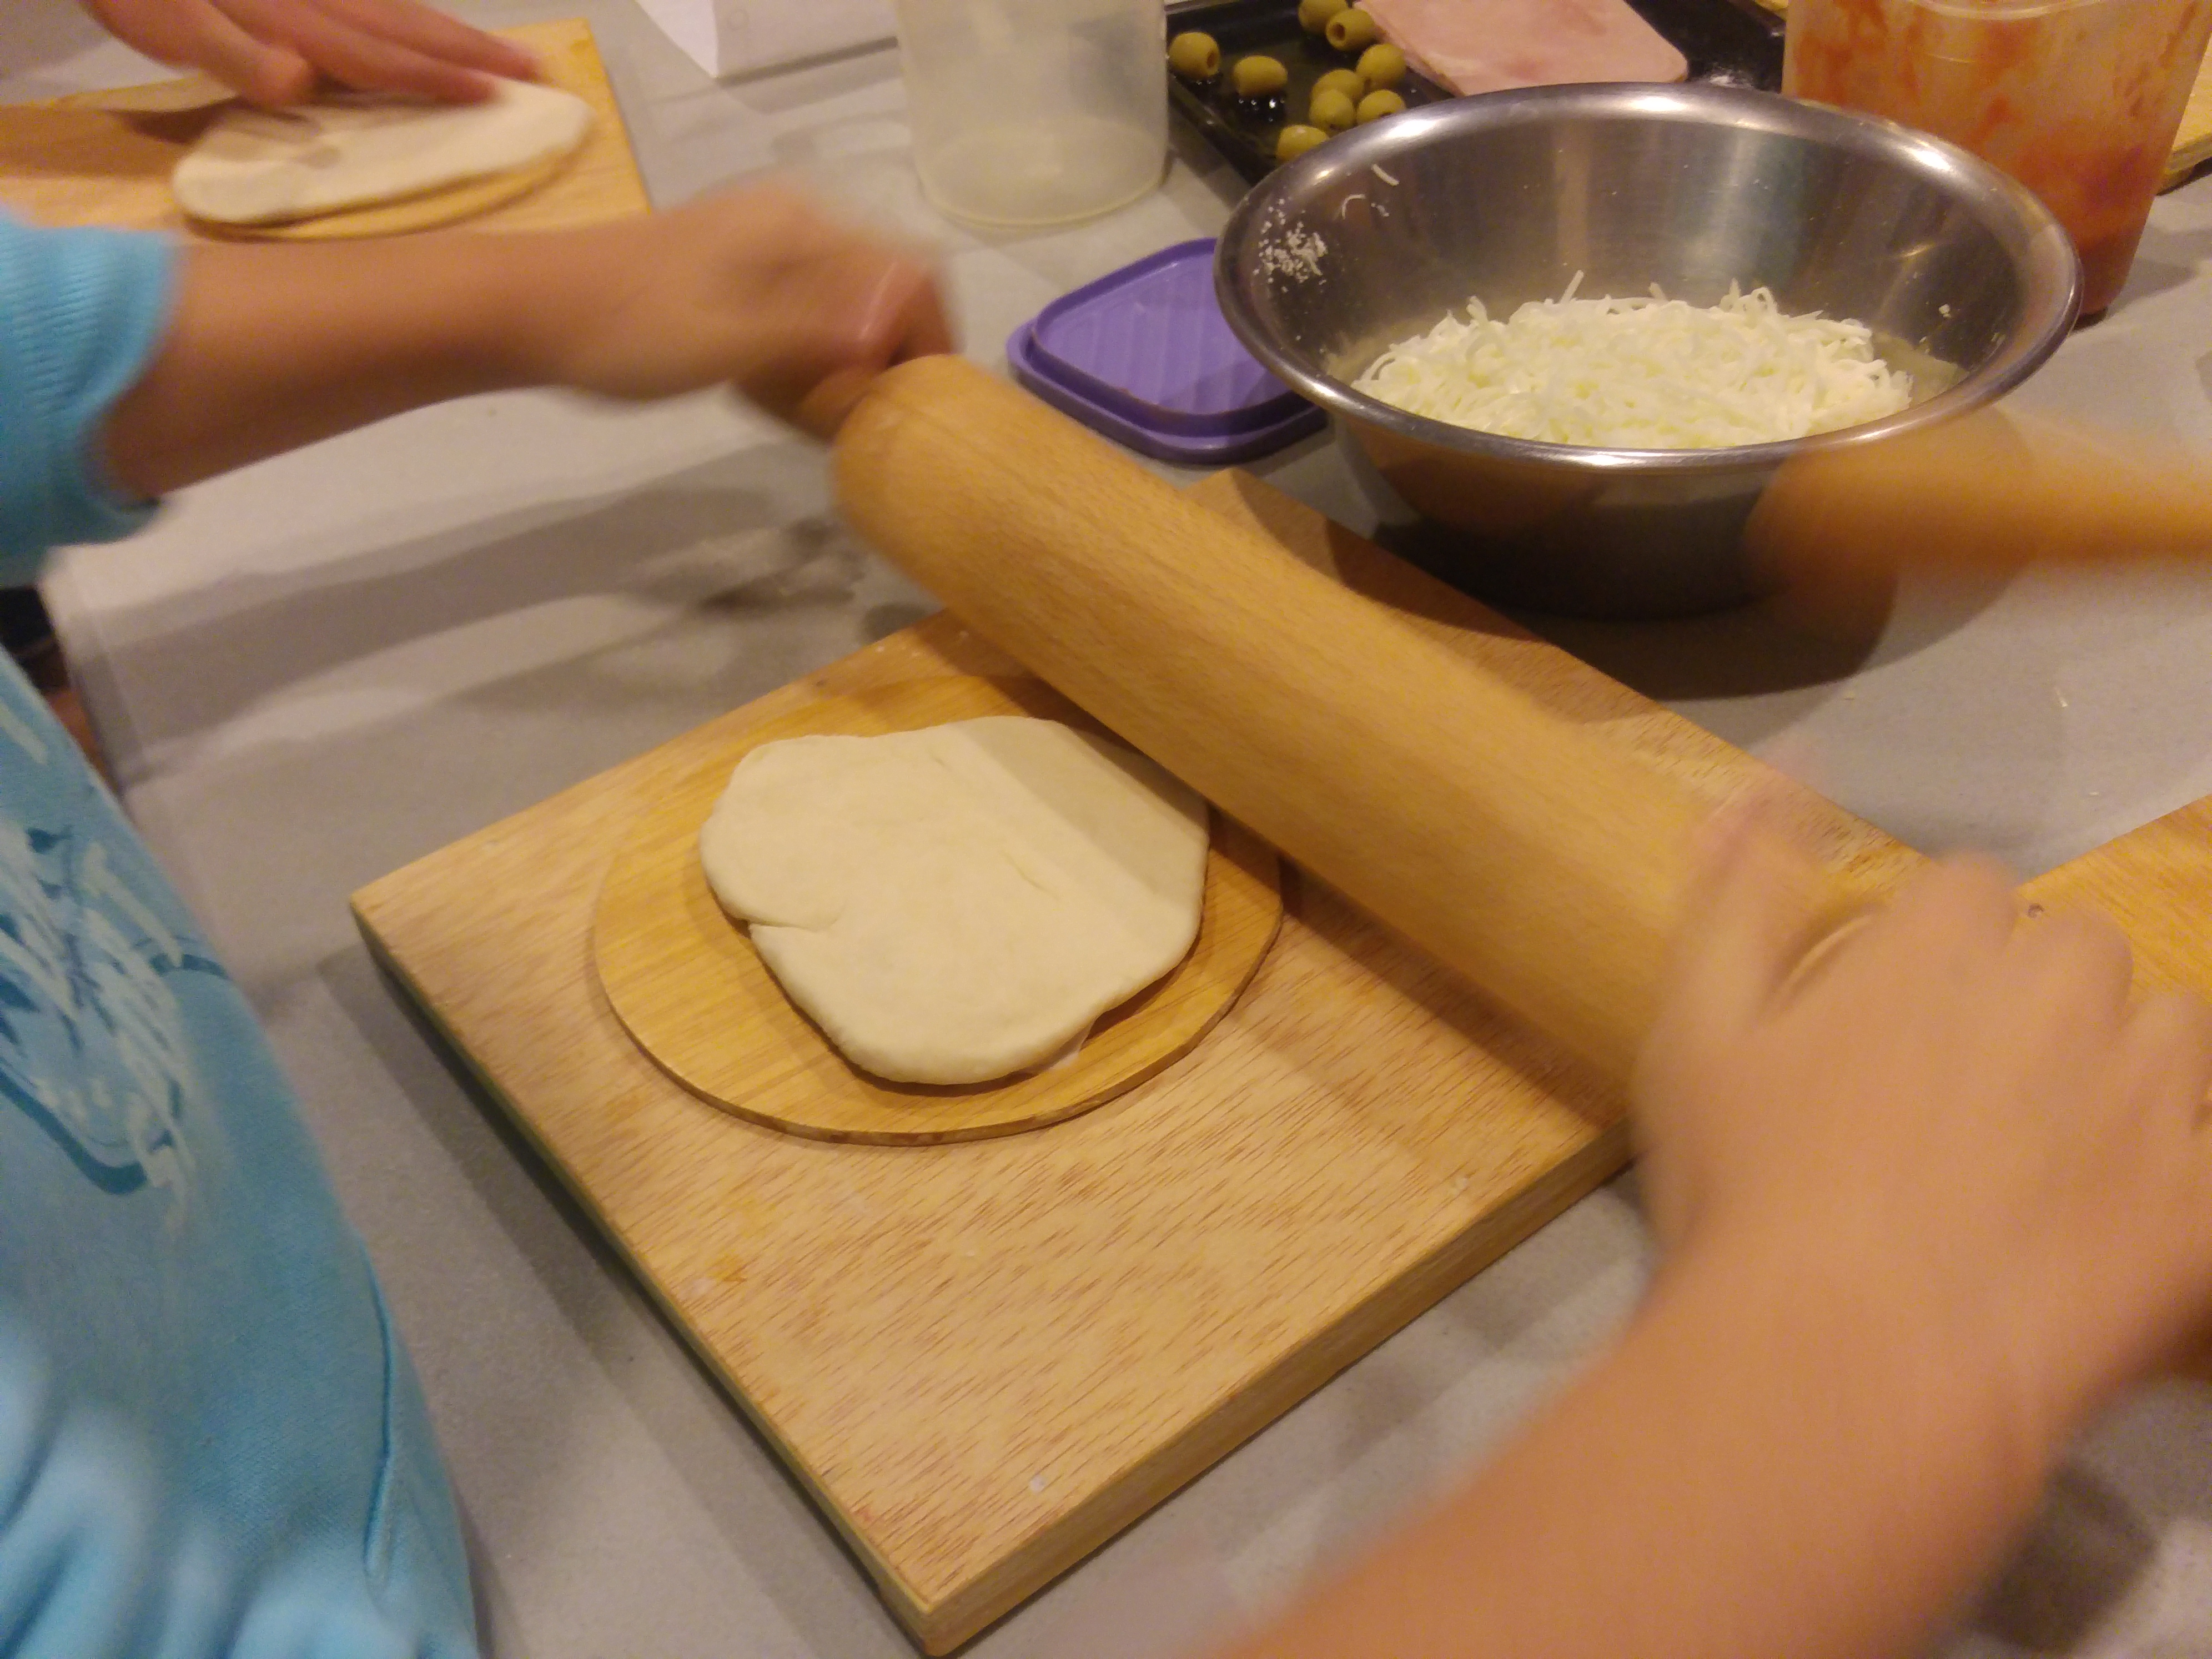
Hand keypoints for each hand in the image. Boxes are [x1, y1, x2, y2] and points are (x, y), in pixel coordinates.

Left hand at [82, 0, 537, 106]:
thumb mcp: (163, 21)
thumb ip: (229, 52)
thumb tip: (299, 83)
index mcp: (288, 18)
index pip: (378, 55)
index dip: (438, 78)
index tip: (498, 96)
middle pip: (403, 25)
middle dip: (470, 49)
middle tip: (536, 67)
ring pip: (392, 4)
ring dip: (450, 29)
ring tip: (503, 47)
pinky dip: (405, 8)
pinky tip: (421, 17)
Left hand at [535, 185, 955, 438]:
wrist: (526, 310)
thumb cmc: (626, 330)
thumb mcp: (730, 343)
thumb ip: (816, 337)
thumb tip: (891, 339)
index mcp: (801, 228)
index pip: (911, 273)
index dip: (929, 341)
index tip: (919, 406)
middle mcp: (794, 224)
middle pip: (886, 289)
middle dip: (892, 358)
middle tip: (876, 422)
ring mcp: (764, 246)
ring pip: (849, 305)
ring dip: (855, 363)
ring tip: (839, 419)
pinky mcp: (739, 273)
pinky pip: (809, 312)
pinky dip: (816, 357)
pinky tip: (795, 401)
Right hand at [1635, 808, 2211, 1448]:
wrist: (1845, 1372)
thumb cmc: (1749, 1196)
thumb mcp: (1695, 1032)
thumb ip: (1743, 894)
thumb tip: (1777, 778)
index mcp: (1942, 938)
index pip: (1968, 887)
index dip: (1928, 951)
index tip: (1887, 1024)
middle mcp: (2065, 989)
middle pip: (2076, 948)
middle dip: (2032, 1001)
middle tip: (1956, 1099)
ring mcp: (2150, 1098)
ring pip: (2171, 1036)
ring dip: (2120, 1075)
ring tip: (2041, 1164)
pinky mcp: (2201, 1208)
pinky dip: (2172, 1186)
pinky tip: (2101, 1234)